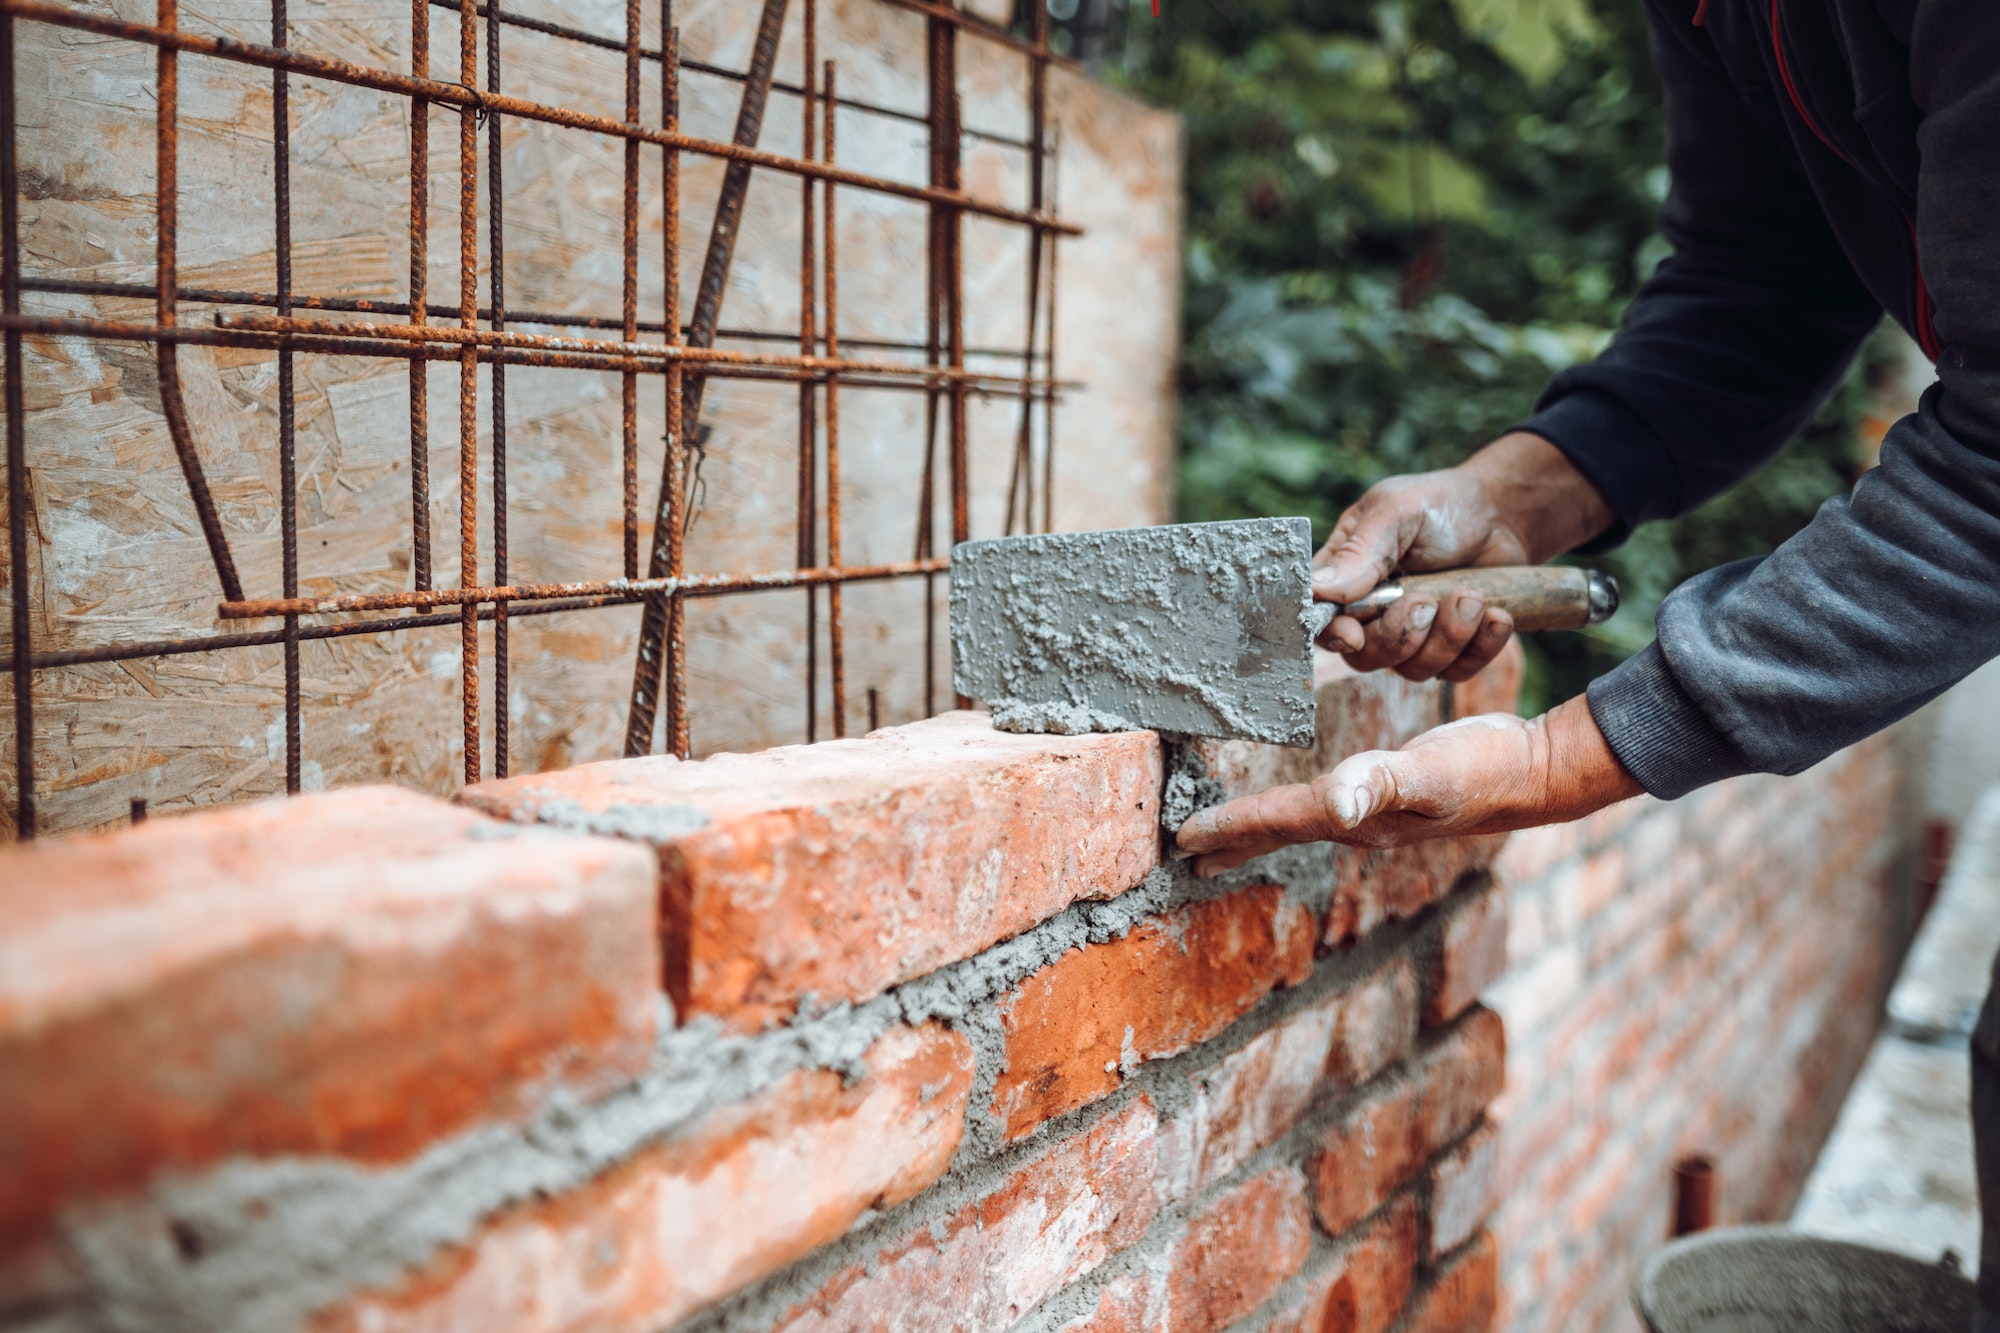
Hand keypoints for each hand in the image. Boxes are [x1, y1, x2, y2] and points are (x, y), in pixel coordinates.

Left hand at [1173, 695, 1641, 875]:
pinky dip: (1297, 810)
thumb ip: (1380, 784)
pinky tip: (1308, 806)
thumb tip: (1334, 801)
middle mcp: (1358, 823)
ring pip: (1300, 824)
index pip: (1276, 821)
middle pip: (1279, 833)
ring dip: (1260, 830)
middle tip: (1185, 854)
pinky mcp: (1393, 797)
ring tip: (1227, 838)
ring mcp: (1377, 816)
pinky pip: (1328, 807)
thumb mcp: (1429, 771)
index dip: (1227, 826)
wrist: (1537, 774)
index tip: (1179, 837)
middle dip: (1232, 842)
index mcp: (1354, 818)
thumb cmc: (1484, 769)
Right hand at [1313, 432, 1613, 681]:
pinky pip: (1457, 673)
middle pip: (1365, 657)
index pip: (1322, 622)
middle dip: (1401, 635)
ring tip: (1473, 597)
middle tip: (1428, 600)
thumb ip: (1359, 551)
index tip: (1355, 633)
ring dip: (1448, 636)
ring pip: (1413, 670)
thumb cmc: (1440, 506)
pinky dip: (1481, 645)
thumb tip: (1318, 590)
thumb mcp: (1394, 512)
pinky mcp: (1452, 650)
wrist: (1504, 514)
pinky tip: (1496, 613)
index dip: (1334, 635)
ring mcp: (1413, 636)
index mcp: (1346, 578)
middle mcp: (1373, 614)